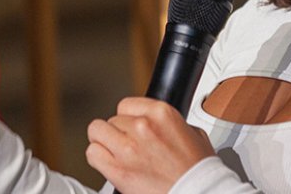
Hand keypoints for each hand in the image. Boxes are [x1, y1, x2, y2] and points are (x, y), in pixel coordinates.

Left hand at [86, 97, 215, 193]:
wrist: (198, 192)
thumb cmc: (198, 170)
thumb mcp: (193, 134)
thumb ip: (171, 123)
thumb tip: (158, 123)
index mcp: (161, 113)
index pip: (126, 104)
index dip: (128, 117)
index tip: (131, 126)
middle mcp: (142, 126)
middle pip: (113, 119)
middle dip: (120, 132)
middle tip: (129, 145)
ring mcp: (127, 148)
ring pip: (96, 131)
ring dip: (104, 141)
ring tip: (114, 151)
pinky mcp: (117, 170)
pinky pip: (92, 153)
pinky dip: (98, 157)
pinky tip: (109, 162)